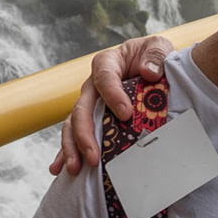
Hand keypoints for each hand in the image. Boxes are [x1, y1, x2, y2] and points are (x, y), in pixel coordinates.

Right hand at [49, 34, 174, 175]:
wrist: (149, 68)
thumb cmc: (152, 58)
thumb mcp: (158, 48)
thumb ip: (155, 55)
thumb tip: (149, 72)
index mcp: (107, 64)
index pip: (105, 78)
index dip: (112, 95)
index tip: (125, 114)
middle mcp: (92, 85)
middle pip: (82, 108)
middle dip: (84, 134)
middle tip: (93, 157)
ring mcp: (89, 104)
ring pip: (73, 125)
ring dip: (72, 147)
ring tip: (76, 169)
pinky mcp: (91, 120)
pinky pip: (74, 136)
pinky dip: (65, 152)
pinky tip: (58, 169)